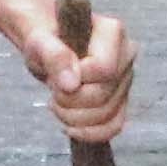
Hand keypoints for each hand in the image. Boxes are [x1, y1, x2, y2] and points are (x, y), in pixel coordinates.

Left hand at [26, 4, 133, 144]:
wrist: (49, 49)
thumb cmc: (45, 40)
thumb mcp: (40, 42)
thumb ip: (54, 56)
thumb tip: (71, 85)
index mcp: (113, 32)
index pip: (104, 69)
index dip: (77, 80)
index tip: (57, 75)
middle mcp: (127, 55)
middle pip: (103, 95)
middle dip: (69, 101)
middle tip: (53, 91)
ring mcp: (126, 80)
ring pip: (107, 115)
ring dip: (73, 118)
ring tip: (57, 103)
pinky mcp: (121, 100)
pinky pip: (114, 127)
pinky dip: (89, 133)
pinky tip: (69, 126)